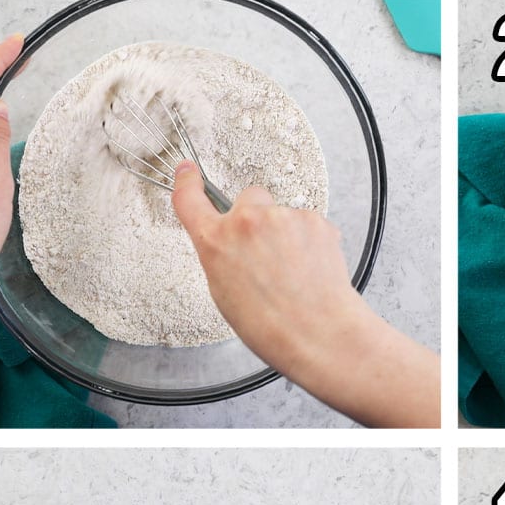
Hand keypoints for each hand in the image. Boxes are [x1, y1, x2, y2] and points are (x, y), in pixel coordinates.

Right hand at [171, 162, 439, 427]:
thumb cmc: (270, 325)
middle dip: (256, 217)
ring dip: (286, 233)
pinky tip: (311, 268)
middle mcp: (246, 222)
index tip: (188, 172)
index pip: (189, 200)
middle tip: (268, 251)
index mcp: (215, 242)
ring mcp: (282, 217)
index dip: (187, 183)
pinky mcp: (313, 220)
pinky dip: (310, 240)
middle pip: (249, 199)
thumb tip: (232, 245)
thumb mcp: (225, 293)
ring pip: (282, 214)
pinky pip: (308, 223)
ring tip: (294, 271)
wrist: (317, 332)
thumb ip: (222, 256)